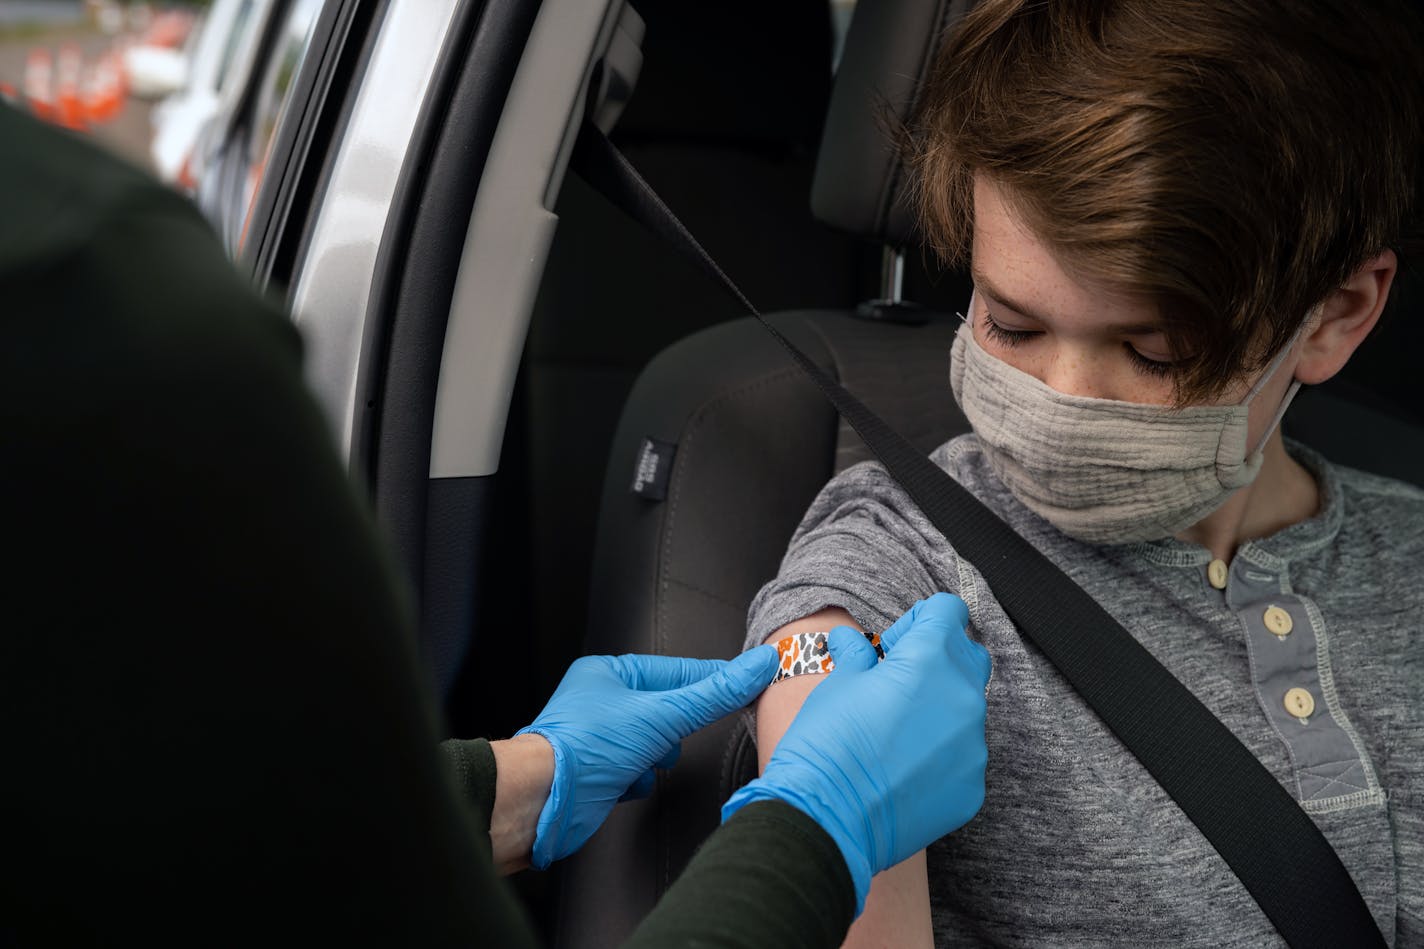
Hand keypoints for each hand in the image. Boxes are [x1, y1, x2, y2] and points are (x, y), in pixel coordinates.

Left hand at [516, 646, 777, 868]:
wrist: (543, 801)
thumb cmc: (585, 748)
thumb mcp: (663, 715)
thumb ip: (716, 694)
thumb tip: (759, 666)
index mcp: (610, 672)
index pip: (677, 670)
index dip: (713, 678)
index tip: (750, 680)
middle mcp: (601, 701)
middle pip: (667, 710)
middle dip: (673, 729)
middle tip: (672, 734)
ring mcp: (600, 738)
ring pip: (655, 743)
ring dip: (655, 757)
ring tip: (641, 760)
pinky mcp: (600, 772)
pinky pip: (639, 771)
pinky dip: (638, 779)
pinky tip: (624, 782)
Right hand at [722, 593, 991, 912]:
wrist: (827, 819)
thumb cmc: (826, 744)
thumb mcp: (837, 684)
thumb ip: (858, 655)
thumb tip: (854, 641)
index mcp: (930, 659)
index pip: (949, 611)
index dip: (918, 621)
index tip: (894, 645)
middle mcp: (964, 697)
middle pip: (968, 656)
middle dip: (937, 659)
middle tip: (897, 681)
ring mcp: (974, 746)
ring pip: (967, 709)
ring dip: (939, 708)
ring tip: (895, 731)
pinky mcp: (973, 786)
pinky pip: (964, 755)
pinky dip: (940, 753)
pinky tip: (901, 767)